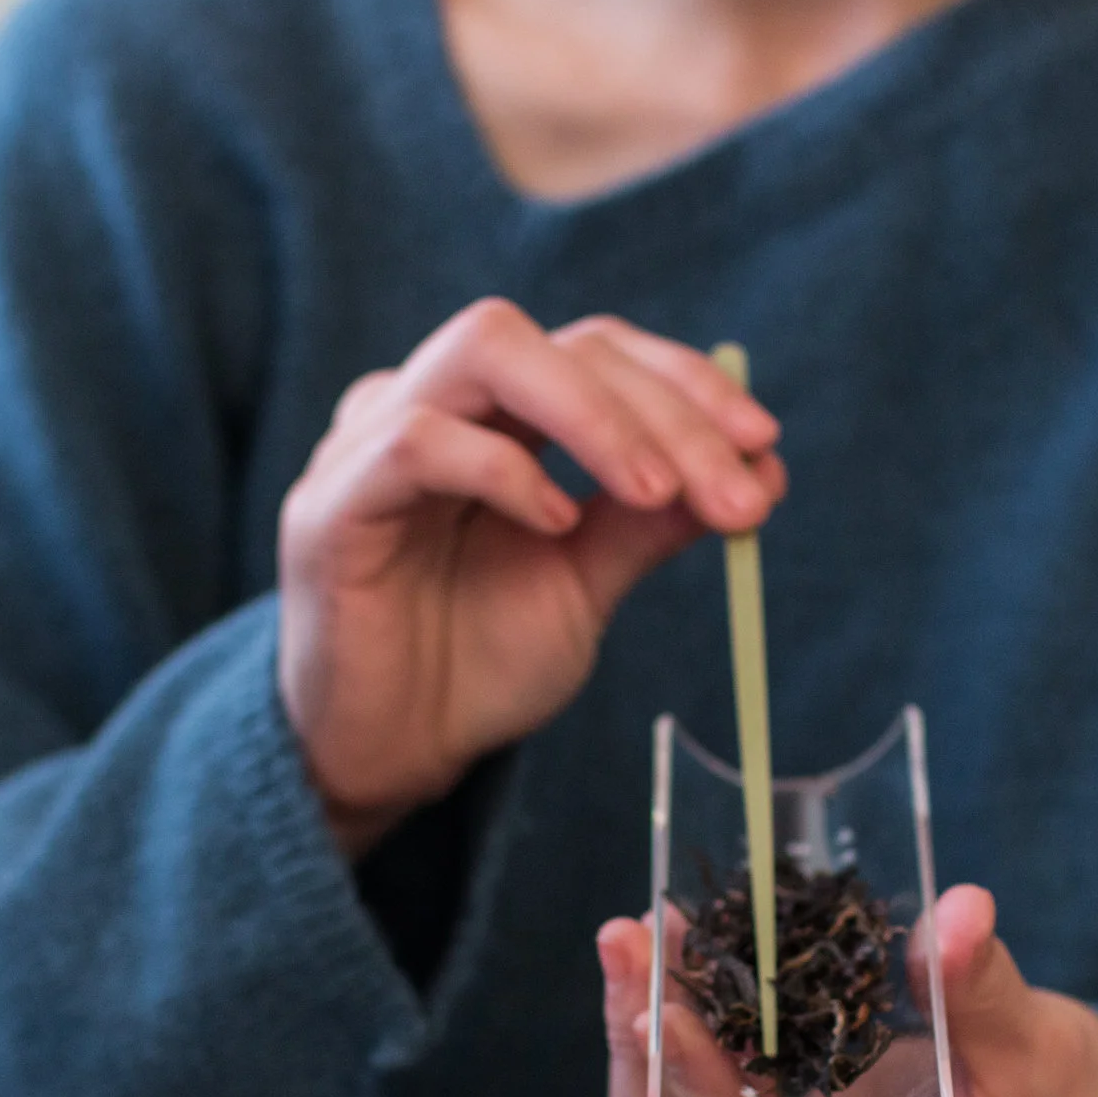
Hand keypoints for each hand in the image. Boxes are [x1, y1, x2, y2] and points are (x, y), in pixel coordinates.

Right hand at [278, 299, 785, 854]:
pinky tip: (556, 523)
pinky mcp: (333, 502)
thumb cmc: (476, 662)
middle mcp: (436, 404)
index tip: (764, 444)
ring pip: (486, 349)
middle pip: (559, 342)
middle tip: (736, 487)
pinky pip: (417, 442)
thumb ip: (653, 521)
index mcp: (497, 415)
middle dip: (664, 407)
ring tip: (658, 492)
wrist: (392, 754)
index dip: (687, 383)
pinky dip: (503, 469)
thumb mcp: (587, 583)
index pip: (598, 349)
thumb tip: (763, 471)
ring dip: (595, 415)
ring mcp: (373, 441)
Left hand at [598, 885, 1097, 1096]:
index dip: (696, 1089)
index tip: (655, 1016)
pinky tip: (688, 933)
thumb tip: (961, 913)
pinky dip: (722, 996)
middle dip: (659, 1038)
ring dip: (677, 1009)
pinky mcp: (821, 1084)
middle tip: (626, 945)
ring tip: (638, 932)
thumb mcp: (1040, 1056)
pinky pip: (755, 1049)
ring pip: (722, 1082)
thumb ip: (987, 996)